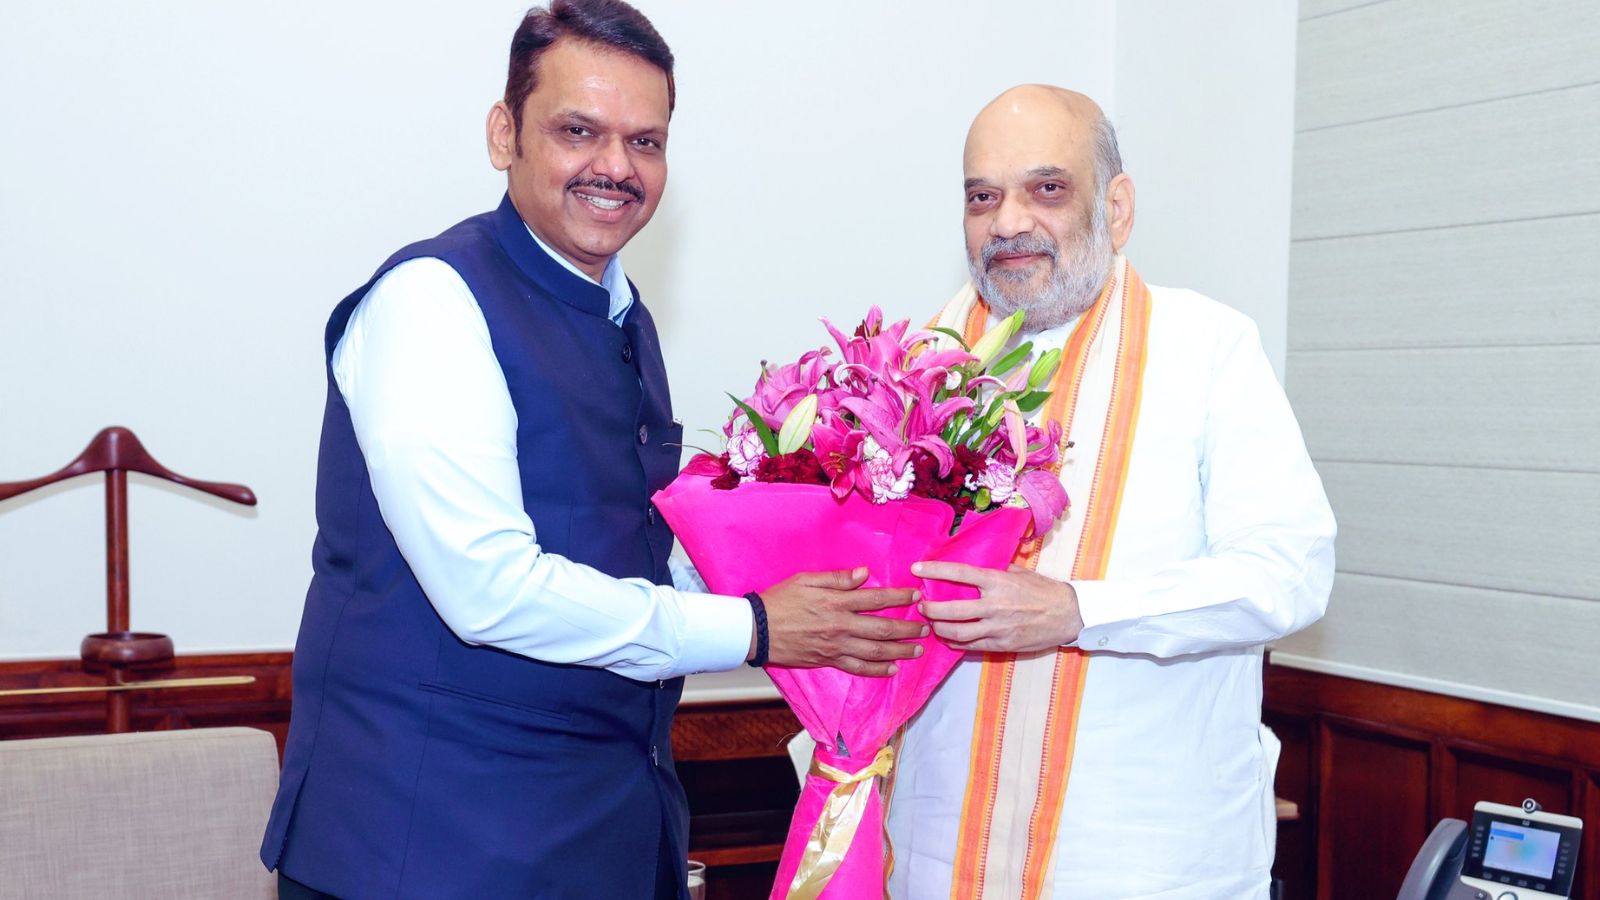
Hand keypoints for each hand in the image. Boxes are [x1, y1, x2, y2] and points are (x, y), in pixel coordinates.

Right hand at [758, 568, 924, 676]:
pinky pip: (858, 668)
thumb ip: (837, 578)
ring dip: (900, 651)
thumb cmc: (780, 599)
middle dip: (908, 628)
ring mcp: (836, 646)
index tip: (916, 596)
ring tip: (917, 650)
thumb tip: (864, 574)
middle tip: (926, 627)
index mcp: (837, 602)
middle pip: (882, 628)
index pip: (876, 599)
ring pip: (875, 651)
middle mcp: (841, 625)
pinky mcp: (828, 660)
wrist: (758, 629)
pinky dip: (877, 670)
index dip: (899, 598)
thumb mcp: (806, 579)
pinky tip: (891, 669)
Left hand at [912, 561, 1083, 652]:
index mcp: (998, 582)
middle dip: (930, 609)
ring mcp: (997, 627)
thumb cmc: (1043, 591)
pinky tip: (948, 638)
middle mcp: (994, 605)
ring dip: (939, 628)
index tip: (916, 569)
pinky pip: (971, 646)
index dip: (935, 570)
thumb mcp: (1019, 572)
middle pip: (951, 610)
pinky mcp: (1002, 644)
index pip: (959, 573)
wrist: (1068, 615)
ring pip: (957, 632)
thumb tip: (974, 564)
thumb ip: (995, 570)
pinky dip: (955, 643)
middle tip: (921, 606)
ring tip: (932, 623)